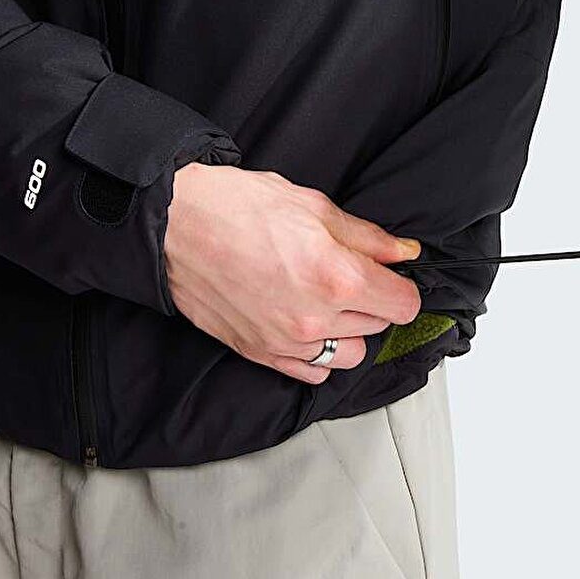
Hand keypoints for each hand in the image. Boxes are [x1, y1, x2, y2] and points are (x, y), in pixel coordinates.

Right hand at [165, 164, 421, 381]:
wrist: (173, 226)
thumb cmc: (238, 207)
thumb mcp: (315, 206)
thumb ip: (368, 238)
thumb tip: (405, 253)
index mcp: (338, 278)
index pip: (404, 305)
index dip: (402, 286)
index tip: (390, 274)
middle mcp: (316, 319)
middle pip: (378, 326)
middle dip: (374, 301)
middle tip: (350, 273)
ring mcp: (287, 342)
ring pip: (350, 354)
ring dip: (349, 331)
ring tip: (327, 300)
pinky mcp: (260, 354)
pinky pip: (313, 372)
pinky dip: (319, 353)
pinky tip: (306, 322)